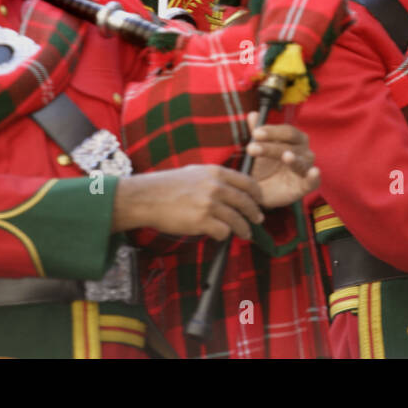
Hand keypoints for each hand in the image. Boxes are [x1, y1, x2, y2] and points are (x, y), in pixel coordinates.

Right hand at [113, 164, 264, 240]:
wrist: (146, 197)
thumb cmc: (168, 186)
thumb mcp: (195, 172)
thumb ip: (214, 178)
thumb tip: (230, 187)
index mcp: (216, 172)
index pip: (247, 182)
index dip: (257, 194)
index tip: (260, 201)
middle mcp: (215, 187)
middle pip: (245, 202)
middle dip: (255, 213)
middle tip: (259, 219)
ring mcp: (209, 204)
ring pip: (237, 220)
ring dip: (244, 229)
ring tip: (245, 233)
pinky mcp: (202, 221)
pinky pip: (223, 232)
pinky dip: (224, 235)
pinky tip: (221, 236)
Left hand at [247, 116, 320, 207]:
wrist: (263, 192)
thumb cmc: (264, 167)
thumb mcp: (258, 150)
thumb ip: (257, 134)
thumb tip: (253, 115)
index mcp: (294, 139)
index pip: (286, 131)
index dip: (272, 131)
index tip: (255, 133)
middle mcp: (303, 150)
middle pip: (292, 143)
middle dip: (271, 145)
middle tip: (251, 148)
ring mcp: (307, 167)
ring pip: (301, 161)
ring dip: (293, 159)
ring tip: (285, 156)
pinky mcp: (307, 185)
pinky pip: (313, 180)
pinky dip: (314, 176)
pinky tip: (314, 172)